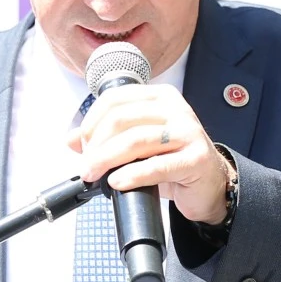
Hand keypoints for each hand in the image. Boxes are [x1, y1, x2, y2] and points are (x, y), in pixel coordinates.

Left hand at [68, 84, 233, 225]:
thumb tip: (71, 140)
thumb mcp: (137, 145)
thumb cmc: (172, 160)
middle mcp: (176, 109)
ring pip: (136, 141)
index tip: (80, 144)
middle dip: (95, 144)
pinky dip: (131, 175)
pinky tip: (117, 183)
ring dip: (107, 160)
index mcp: (160, 97)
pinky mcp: (196, 159)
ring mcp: (188, 133)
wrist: (209, 184)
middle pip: (121, 119)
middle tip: (86, 166)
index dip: (90, 122)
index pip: (114, 100)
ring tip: (94, 175)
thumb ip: (106, 138)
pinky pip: (156, 166)